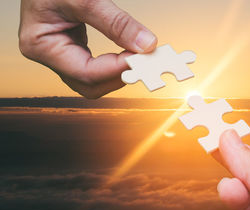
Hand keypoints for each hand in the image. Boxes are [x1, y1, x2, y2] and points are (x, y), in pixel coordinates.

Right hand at [19, 0, 156, 98]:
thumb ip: (116, 23)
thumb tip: (146, 45)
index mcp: (42, 45)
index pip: (86, 72)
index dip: (117, 69)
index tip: (143, 58)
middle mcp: (48, 55)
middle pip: (90, 85)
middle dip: (119, 76)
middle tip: (146, 62)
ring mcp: (60, 54)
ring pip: (94, 80)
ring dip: (119, 73)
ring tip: (141, 59)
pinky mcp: (72, 49)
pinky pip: (96, 67)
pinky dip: (115, 63)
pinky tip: (131, 55)